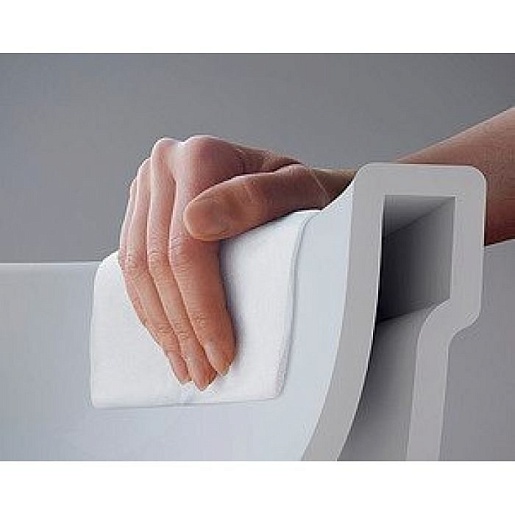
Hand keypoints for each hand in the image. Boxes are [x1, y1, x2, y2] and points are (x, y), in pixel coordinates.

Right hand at [118, 136, 353, 389]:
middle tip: (203, 371)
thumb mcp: (297, 190)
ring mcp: (148, 190)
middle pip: (159, 264)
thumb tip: (196, 222)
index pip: (187, 249)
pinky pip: (131, 266)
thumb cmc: (299, 195)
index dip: (201, 310)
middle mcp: (164, 167)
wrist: (287, 187)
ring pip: (138, 271)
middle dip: (181, 328)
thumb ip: (258, 196)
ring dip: (161, 325)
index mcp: (199, 156)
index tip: (221, 352)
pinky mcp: (142, 212)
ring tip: (184, 364)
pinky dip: (149, 307)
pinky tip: (166, 336)